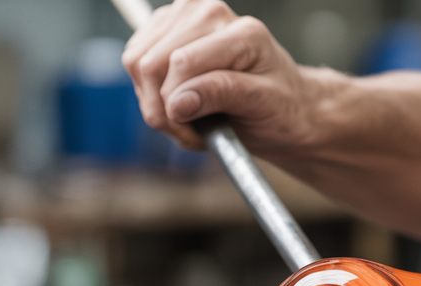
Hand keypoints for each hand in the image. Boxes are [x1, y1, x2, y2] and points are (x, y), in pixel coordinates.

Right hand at [122, 0, 316, 151]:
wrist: (285, 106)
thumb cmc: (281, 107)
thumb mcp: (263, 104)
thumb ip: (222, 94)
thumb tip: (178, 102)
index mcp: (241, 31)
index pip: (182, 63)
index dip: (177, 107)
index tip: (196, 136)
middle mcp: (209, 13)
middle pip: (151, 64)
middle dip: (164, 112)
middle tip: (191, 135)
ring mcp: (185, 16)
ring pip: (137, 63)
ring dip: (156, 105)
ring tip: (189, 123)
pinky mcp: (167, 28)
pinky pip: (135, 63)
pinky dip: (150, 94)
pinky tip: (179, 107)